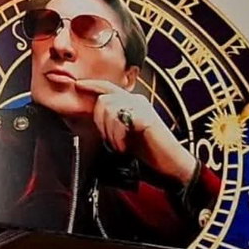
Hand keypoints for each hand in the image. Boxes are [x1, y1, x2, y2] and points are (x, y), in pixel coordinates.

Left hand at [75, 79, 195, 184]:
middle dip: (100, 122)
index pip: (107, 87)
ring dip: (109, 132)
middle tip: (110, 140)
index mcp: (131, 102)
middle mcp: (136, 100)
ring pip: (109, 109)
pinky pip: (120, 121)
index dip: (91, 85)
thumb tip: (92, 115)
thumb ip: (111, 121)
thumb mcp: (124, 132)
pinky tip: (124, 146)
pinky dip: (118, 137)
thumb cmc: (148, 149)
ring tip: (119, 145)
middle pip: (104, 99)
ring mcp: (142, 107)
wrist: (170, 163)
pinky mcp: (146, 117)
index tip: (78, 85)